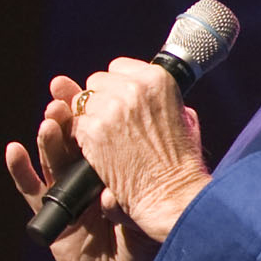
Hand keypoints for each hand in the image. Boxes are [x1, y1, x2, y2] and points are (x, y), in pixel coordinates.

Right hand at [5, 73, 176, 260]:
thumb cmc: (149, 228)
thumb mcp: (168, 184)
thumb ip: (170, 157)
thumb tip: (188, 115)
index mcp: (113, 159)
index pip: (100, 123)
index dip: (96, 102)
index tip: (100, 82)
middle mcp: (87, 170)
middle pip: (72, 132)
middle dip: (67, 110)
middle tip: (64, 90)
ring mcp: (66, 190)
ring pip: (51, 155)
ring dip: (48, 134)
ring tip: (50, 117)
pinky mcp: (51, 214)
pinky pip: (30, 188)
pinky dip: (20, 168)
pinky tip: (15, 150)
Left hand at [68, 56, 211, 240]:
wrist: (171, 193)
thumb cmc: (182, 163)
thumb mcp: (185, 119)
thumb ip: (164, 99)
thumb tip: (150, 91)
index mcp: (157, 79)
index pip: (119, 67)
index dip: (117, 86)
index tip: (122, 102)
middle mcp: (132, 88)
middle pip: (96, 82)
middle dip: (101, 100)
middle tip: (113, 124)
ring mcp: (110, 108)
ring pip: (81, 102)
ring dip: (89, 118)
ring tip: (106, 139)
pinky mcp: (92, 131)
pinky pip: (75, 126)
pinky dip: (82, 139)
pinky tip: (98, 152)